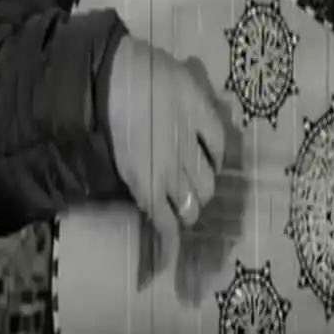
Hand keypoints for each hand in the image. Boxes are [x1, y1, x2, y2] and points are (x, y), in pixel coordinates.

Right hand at [106, 35, 226, 263]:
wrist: (111, 78)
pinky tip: (163, 265)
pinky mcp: (147, 186)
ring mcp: (172, 169)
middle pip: (208, 181)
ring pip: (192, 204)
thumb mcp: (182, 74)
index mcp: (203, 117)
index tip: (207, 158)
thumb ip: (195, 94)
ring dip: (187, 208)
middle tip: (185, 181)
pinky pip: (164, 223)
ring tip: (173, 208)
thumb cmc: (142, 68)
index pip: (221, 146)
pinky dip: (167, 246)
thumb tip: (201, 105)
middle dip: (201, 186)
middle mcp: (194, 146)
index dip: (215, 156)